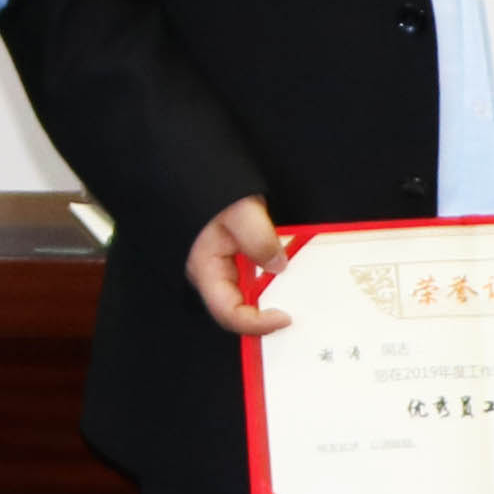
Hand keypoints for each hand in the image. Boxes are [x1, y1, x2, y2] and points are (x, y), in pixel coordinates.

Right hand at [185, 194, 293, 337]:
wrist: (198, 169)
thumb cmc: (208, 186)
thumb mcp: (240, 211)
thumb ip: (259, 240)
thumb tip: (278, 266)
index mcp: (205, 270)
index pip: (229, 314)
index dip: (257, 323)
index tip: (285, 317)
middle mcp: (213, 274)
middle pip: (240, 311)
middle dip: (267, 315)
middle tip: (295, 312)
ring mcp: (224, 265)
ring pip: (248, 295)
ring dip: (272, 294)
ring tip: (295, 291)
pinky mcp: (235, 255)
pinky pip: (254, 276)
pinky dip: (271, 277)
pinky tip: (286, 268)